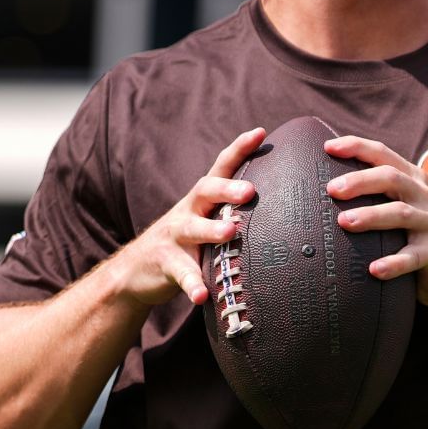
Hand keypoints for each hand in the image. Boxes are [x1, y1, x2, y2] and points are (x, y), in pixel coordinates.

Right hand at [114, 128, 263, 306]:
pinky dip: (192, 284)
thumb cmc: (189, 242)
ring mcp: (174, 237)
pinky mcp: (166, 264)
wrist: (136, 270)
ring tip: (230, 233)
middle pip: (206, 191)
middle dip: (227, 188)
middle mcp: (188, 211)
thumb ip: (237, 213)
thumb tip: (291, 207)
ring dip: (211, 230)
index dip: (239, 148)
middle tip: (251, 191)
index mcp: (203, 199)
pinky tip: (202, 296)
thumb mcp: (209, 221)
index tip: (260, 132)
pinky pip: (181, 274)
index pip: (222, 167)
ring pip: (193, 229)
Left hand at [323, 135, 427, 309]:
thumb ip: (375, 197)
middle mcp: (423, 197)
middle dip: (360, 180)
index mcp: (412, 181)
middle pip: (392, 178)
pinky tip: (374, 269)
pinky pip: (413, 257)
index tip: (327, 147)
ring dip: (371, 216)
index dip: (357, 147)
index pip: (384, 155)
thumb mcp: (400, 209)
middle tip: (332, 189)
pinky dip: (393, 263)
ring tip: (343, 222)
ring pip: (400, 214)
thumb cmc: (414, 238)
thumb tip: (322, 190)